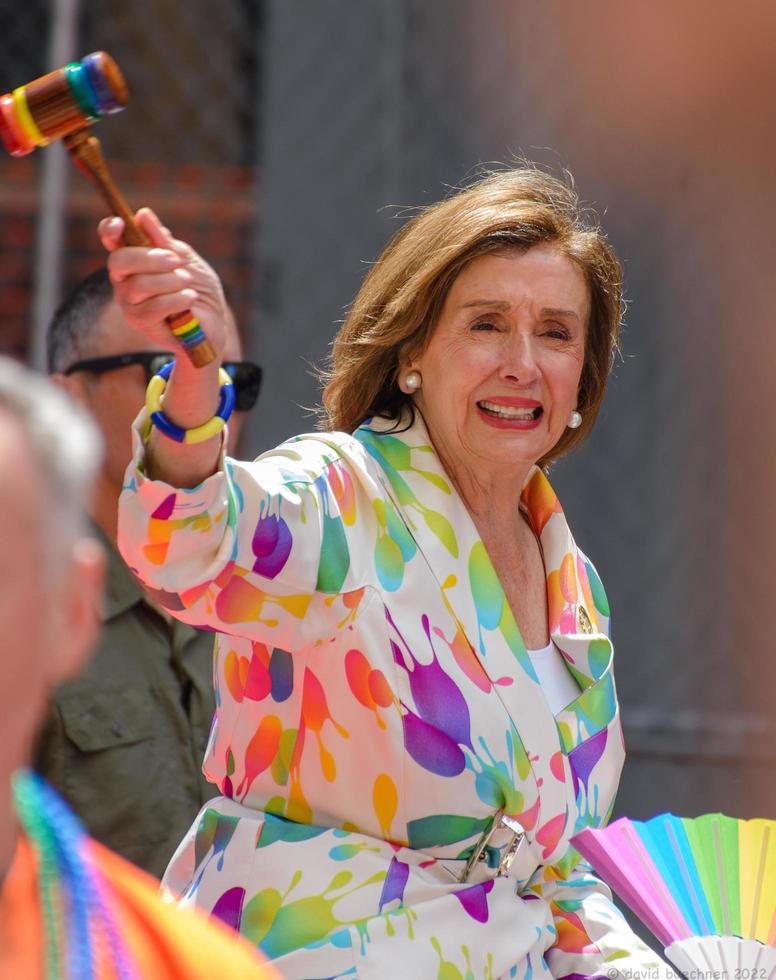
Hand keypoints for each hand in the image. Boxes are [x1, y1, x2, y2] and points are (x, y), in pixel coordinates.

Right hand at [98, 207, 227, 363]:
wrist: (213, 320)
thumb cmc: (197, 286)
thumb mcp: (185, 258)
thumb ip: (164, 241)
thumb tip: (143, 215)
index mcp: (133, 258)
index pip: (111, 239)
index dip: (110, 229)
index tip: (121, 223)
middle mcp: (124, 279)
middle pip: (119, 261)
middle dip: (149, 258)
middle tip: (176, 260)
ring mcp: (129, 302)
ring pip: (139, 285)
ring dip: (170, 281)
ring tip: (188, 282)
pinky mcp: (141, 322)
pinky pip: (152, 307)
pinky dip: (176, 299)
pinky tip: (190, 298)